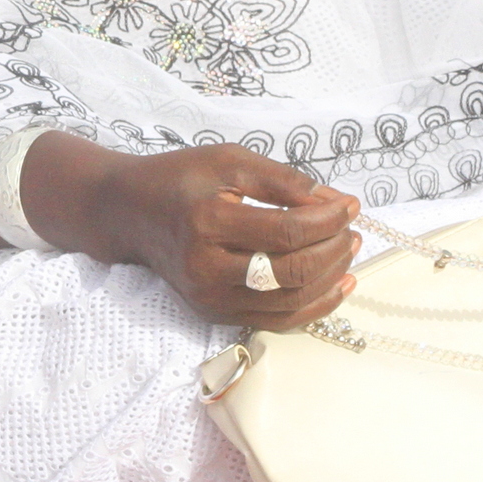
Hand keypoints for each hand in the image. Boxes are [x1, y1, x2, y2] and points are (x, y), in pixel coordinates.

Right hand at [99, 143, 359, 330]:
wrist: (131, 214)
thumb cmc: (181, 180)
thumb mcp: (228, 161)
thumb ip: (282, 180)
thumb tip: (334, 203)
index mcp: (208, 222)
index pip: (287, 231)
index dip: (329, 219)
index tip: (350, 204)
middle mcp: (207, 268)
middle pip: (292, 271)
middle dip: (334, 249)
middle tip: (351, 228)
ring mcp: (211, 297)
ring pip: (290, 302)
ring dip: (331, 277)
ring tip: (348, 250)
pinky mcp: (216, 313)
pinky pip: (276, 320)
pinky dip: (314, 306)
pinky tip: (338, 285)